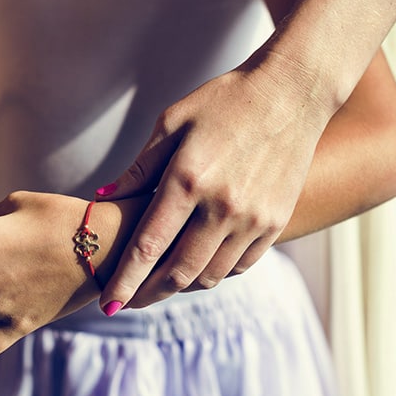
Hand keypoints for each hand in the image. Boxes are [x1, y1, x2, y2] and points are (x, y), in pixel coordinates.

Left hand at [97, 65, 326, 309]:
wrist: (292, 93)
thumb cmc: (224, 101)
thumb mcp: (173, 122)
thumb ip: (140, 167)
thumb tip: (104, 197)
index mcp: (188, 179)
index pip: (148, 246)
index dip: (125, 280)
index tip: (107, 303)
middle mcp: (222, 206)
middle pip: (178, 272)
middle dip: (148, 294)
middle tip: (127, 302)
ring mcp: (253, 218)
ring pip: (210, 275)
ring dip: (181, 286)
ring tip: (160, 284)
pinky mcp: (276, 222)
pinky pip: (239, 265)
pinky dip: (214, 272)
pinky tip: (198, 266)